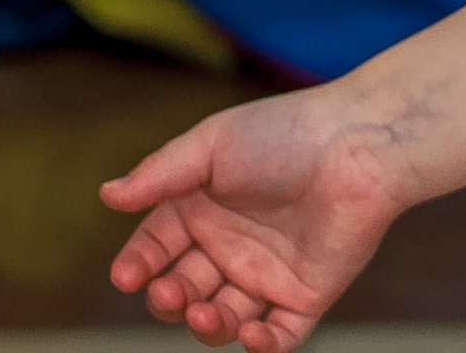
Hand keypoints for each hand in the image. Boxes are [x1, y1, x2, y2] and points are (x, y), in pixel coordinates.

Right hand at [102, 88, 410, 349]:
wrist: (359, 144)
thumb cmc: (284, 134)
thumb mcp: (212, 144)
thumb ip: (161, 174)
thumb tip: (107, 195)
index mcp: (203, 208)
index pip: (156, 248)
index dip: (138, 265)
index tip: (127, 276)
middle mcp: (230, 245)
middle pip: (183, 290)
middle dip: (169, 298)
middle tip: (170, 292)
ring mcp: (267, 273)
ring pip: (222, 319)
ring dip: (206, 326)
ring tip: (204, 313)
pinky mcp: (306, 295)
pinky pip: (278, 336)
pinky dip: (259, 345)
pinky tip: (249, 332)